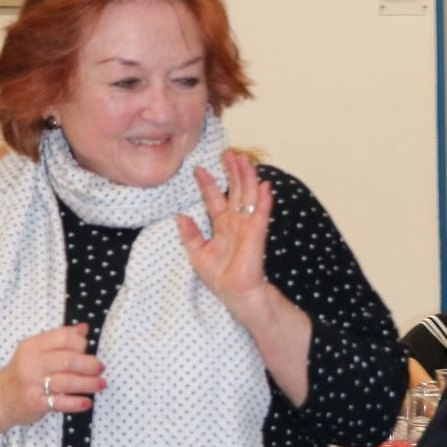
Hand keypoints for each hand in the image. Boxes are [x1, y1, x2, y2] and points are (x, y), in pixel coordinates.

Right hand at [0, 323, 103, 428]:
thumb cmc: (24, 371)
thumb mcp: (36, 351)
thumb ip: (60, 339)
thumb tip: (84, 328)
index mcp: (32, 346)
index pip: (63, 338)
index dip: (80, 343)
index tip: (88, 349)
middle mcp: (31, 364)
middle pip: (68, 360)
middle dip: (89, 364)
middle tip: (100, 368)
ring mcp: (32, 384)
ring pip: (67, 382)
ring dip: (88, 383)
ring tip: (100, 384)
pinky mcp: (35, 403)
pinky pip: (60, 403)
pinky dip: (76, 403)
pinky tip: (87, 402)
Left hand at [177, 150, 271, 315]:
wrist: (236, 293)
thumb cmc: (220, 277)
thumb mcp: (197, 254)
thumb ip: (189, 235)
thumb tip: (180, 216)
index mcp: (221, 225)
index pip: (215, 199)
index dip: (208, 184)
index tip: (198, 169)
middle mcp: (236, 222)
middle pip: (235, 190)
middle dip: (232, 171)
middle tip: (228, 152)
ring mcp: (248, 225)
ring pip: (249, 195)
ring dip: (248, 177)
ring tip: (244, 159)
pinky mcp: (257, 233)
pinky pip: (261, 213)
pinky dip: (264, 200)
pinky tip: (265, 185)